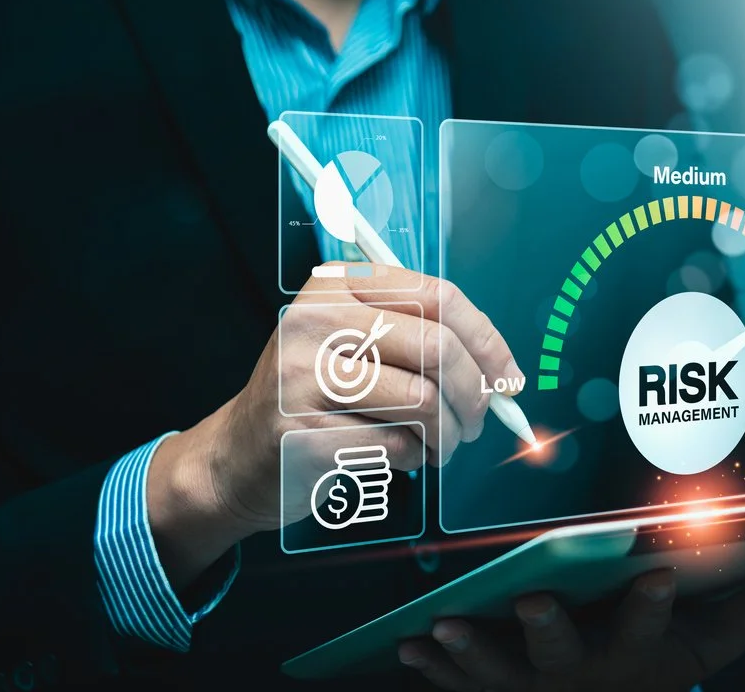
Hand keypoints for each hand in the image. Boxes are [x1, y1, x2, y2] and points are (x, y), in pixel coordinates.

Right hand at [145, 264, 524, 585]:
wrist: (236, 456)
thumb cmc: (313, 399)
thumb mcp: (356, 345)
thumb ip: (423, 339)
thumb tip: (503, 370)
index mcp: (337, 285)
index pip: (438, 296)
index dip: (488, 340)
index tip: (509, 376)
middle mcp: (315, 320)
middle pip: (438, 348)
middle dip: (475, 394)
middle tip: (478, 420)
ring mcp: (303, 375)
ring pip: (422, 400)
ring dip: (447, 434)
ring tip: (438, 444)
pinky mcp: (302, 430)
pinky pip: (395, 445)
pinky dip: (412, 458)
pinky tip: (396, 456)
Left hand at [396, 561, 744, 691]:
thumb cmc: (658, 675)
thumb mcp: (710, 647)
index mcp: (637, 654)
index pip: (650, 627)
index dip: (653, 604)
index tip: (659, 572)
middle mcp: (582, 676)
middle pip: (564, 654)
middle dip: (548, 630)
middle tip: (533, 601)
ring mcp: (531, 689)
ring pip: (498, 673)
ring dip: (472, 653)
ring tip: (443, 628)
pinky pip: (458, 685)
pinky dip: (434, 670)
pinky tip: (407, 648)